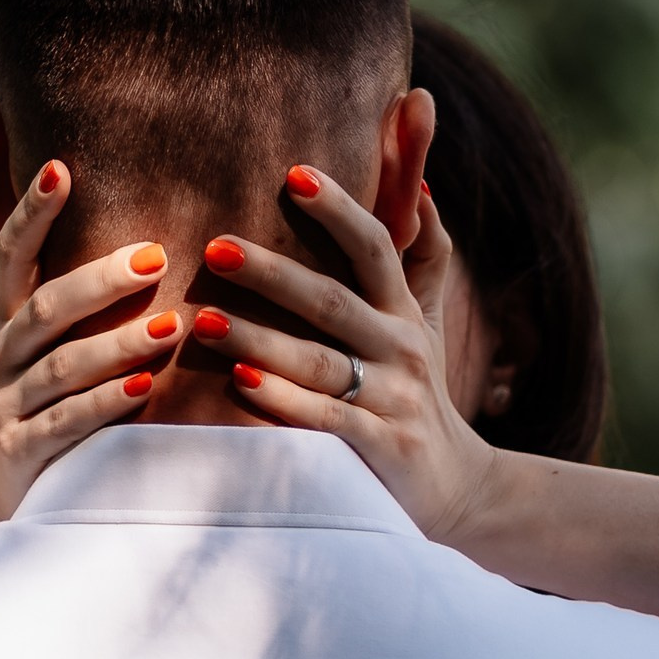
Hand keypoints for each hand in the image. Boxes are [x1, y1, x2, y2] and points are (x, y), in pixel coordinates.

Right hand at [0, 159, 175, 538]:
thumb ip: (10, 216)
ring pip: (62, 369)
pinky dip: (104, 406)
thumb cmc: (29, 374)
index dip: (33, 209)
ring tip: (170, 326)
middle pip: (44, 308)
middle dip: (96, 282)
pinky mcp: (26, 453)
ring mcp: (11, 404)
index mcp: (6, 310)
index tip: (65, 168)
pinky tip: (143, 389)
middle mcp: (2, 351)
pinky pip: (67, 426)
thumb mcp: (18, 298)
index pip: (12, 248)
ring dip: (115, 345)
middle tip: (155, 256)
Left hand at [189, 166, 501, 545]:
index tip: (294, 173)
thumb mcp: (426, 321)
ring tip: (203, 320)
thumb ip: (425, 254)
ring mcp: (393, 400)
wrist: (455, 485)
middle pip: (333, 301)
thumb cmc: (419, 391)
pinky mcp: (381, 448)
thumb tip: (421, 188)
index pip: (376, 247)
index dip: (339, 210)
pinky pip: (326, 420)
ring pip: (320, 363)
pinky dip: (284, 401)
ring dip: (259, 339)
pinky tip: (241, 382)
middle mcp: (401, 348)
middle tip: (216, 248)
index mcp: (403, 311)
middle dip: (273, 274)